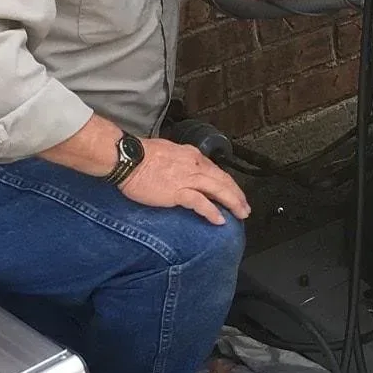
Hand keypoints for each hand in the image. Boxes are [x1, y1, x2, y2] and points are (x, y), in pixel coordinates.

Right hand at [121, 136, 249, 226]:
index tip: (235, 193)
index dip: (228, 184)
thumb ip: (180, 161)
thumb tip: (184, 171)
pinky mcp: (178, 192)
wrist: (128, 158)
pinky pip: (201, 203)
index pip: (217, 171)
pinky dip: (212, 212)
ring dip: (232, 203)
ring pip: (218, 191)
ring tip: (240, 214)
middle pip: (223, 181)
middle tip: (245, 208)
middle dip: (237, 195)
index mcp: (192, 156)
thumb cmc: (141, 155)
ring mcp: (188, 178)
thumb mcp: (168, 152)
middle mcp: (194, 165)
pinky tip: (219, 220)